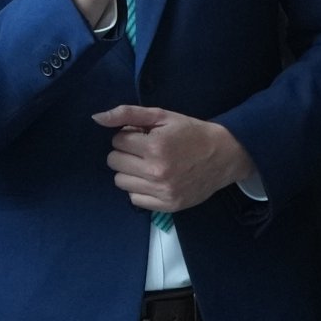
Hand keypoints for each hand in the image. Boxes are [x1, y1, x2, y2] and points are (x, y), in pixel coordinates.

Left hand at [95, 106, 258, 213]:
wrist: (225, 155)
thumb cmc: (191, 132)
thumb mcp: (162, 115)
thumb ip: (127, 114)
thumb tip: (96, 118)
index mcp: (155, 147)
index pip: (117, 141)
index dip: (129, 135)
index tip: (144, 136)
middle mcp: (157, 172)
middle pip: (114, 162)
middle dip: (126, 153)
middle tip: (145, 150)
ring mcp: (163, 191)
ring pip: (121, 181)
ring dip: (129, 171)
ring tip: (148, 164)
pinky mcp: (169, 206)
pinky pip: (134, 199)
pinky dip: (139, 189)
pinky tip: (153, 180)